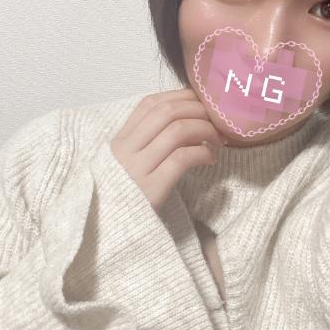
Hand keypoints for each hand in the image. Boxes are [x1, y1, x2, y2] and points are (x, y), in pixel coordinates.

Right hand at [109, 88, 225, 212]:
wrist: (110, 234)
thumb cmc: (127, 199)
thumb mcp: (127, 166)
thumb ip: (146, 144)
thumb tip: (184, 121)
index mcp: (119, 141)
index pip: (149, 104)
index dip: (179, 96)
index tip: (200, 101)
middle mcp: (125, 150)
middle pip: (166, 112)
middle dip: (198, 110)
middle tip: (216, 120)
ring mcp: (137, 169)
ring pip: (177, 131)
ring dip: (205, 130)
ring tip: (218, 140)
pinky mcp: (152, 188)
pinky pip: (182, 158)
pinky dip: (202, 153)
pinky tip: (210, 159)